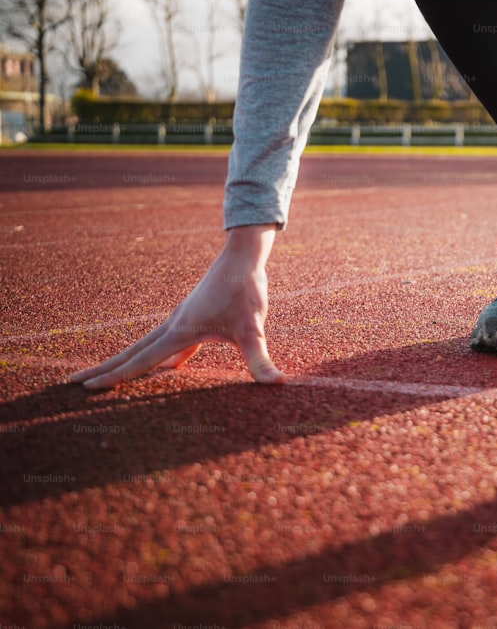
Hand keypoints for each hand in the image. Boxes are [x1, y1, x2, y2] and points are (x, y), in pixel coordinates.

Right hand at [69, 225, 285, 389]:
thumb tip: (274, 383)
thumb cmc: (246, 289)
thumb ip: (260, 358)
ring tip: (104, 376)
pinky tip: (166, 367)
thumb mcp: (253, 328)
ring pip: (146, 346)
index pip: (142, 360)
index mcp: (180, 331)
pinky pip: (168, 342)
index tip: (87, 389)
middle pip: (132, 352)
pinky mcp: (192, 318)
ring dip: (124, 361)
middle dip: (104, 369)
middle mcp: (173, 325)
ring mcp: (180, 320)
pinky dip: (157, 356)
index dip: (116, 377)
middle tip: (73, 383)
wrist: (242, 257)